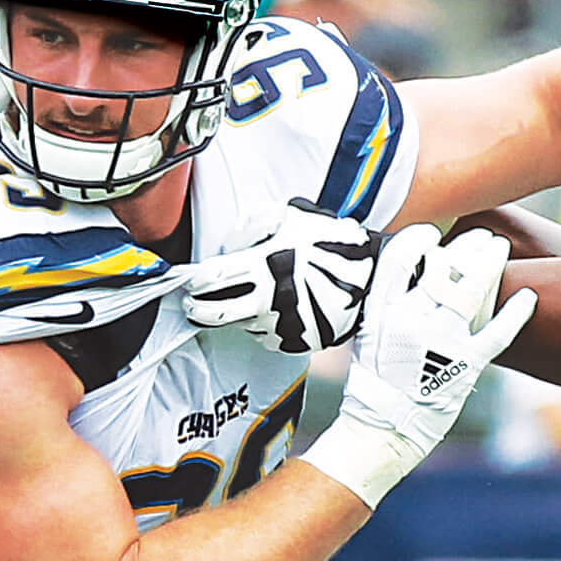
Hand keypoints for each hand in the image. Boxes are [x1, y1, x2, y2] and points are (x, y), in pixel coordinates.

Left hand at [184, 202, 376, 353]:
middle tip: (192, 303)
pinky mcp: (291, 342)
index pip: (214, 279)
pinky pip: (264, 336)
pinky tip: (270, 310)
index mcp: (264, 267)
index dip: (196, 281)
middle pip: (216, 313)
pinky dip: (260, 325)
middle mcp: (268, 301)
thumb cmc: (332, 245)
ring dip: (233, 315)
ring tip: (239, 301)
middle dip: (198, 309)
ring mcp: (279, 326)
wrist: (371, 281)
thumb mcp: (296, 217)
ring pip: (241, 324)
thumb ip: (258, 220)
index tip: (189, 281)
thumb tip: (232, 235)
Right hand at [304, 225, 535, 509]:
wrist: (382, 430)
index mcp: (381, 313)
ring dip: (490, 263)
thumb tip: (410, 271)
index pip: (400, 259)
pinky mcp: (465, 365)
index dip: (419, 240)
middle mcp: (410, 322)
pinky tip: (529, 297)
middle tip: (480, 238)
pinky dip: (516, 313)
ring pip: (471, 289)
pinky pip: (497, 333)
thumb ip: (386, 302)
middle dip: (465, 247)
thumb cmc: (373, 384)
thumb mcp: (367, 335)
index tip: (432, 235)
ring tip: (498, 249)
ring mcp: (440, 343)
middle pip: (443, 267)